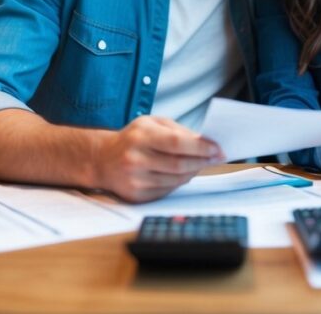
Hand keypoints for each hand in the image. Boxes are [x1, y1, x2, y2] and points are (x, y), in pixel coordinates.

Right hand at [93, 115, 223, 202]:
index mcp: (140, 136)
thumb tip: (205, 142)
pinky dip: (180, 181)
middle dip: (203, 161)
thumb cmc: (133, 138)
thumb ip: (178, 130)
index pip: (177, 143)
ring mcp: (135, 180)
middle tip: (217, 157)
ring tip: (202, 163)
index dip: (201, 147)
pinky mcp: (136, 195)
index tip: (217, 148)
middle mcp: (135, 159)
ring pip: (176, 179)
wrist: (103, 159)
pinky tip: (184, 173)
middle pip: (179, 164)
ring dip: (194, 172)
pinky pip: (168, 190)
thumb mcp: (152, 123)